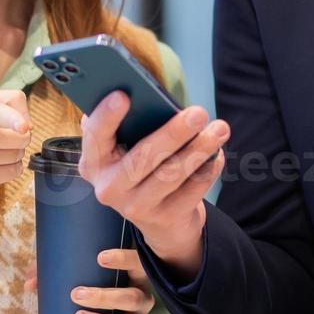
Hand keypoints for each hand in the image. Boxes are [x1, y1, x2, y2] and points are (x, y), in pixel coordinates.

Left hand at [25, 248, 155, 313]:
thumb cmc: (96, 288)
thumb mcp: (83, 277)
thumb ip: (57, 273)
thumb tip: (30, 283)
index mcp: (136, 276)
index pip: (139, 263)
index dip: (124, 259)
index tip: (99, 257)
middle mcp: (143, 299)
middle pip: (133, 297)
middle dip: (104, 296)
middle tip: (75, 294)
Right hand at [77, 92, 227, 276]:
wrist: (160, 220)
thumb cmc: (143, 168)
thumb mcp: (127, 148)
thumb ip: (129, 124)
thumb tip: (144, 93)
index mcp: (94, 162)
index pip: (95, 136)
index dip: (107, 116)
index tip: (123, 95)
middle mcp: (109, 187)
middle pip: (142, 157)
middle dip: (173, 133)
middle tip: (198, 113)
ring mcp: (135, 207)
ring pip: (171, 174)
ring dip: (199, 149)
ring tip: (219, 130)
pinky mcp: (164, 219)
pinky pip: (191, 191)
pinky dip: (208, 169)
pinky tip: (217, 154)